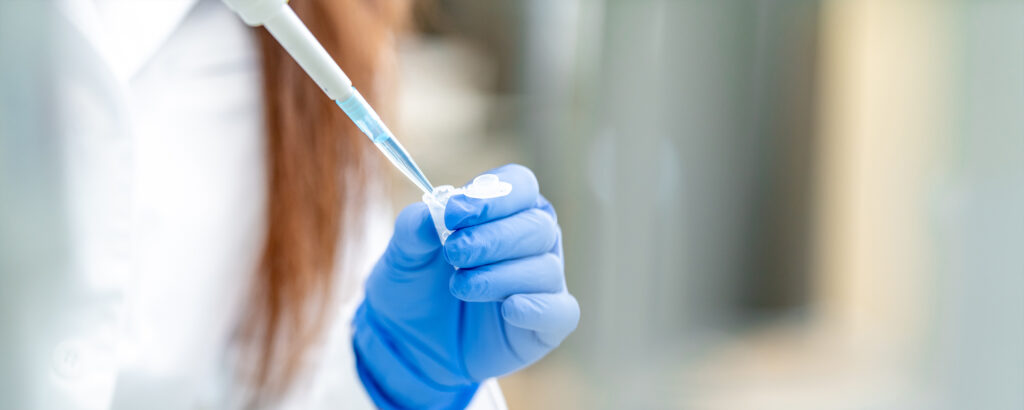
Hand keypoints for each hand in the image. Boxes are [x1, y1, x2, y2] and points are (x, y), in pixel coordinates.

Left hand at [353, 164, 578, 408]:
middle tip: (454, 252)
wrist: (410, 341)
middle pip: (537, 226)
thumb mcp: (403, 253)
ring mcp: (543, 285)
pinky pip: (561, 312)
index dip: (494, 197)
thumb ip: (414, 228)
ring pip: (545, 268)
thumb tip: (432, 211)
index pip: (521, 185)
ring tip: (460, 286)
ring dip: (500, 275)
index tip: (455, 213)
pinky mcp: (545, 326)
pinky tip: (508, 309)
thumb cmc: (416, 286)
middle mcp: (533, 243)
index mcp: (507, 211)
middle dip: (494, 238)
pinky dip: (538, 308)